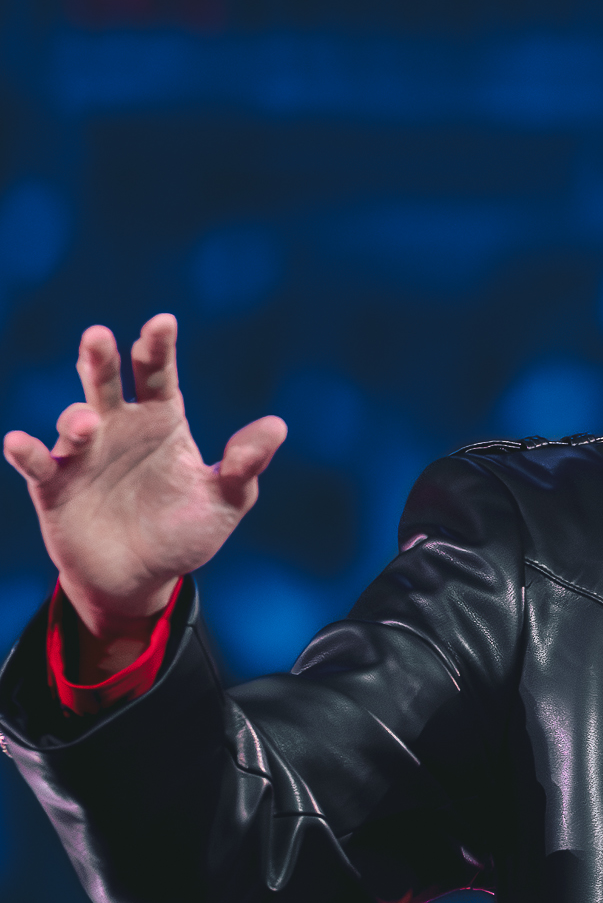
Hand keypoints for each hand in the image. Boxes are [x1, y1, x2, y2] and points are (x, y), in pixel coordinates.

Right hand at [2, 315, 285, 646]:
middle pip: (108, 384)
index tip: (162, 322)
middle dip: (102, 359)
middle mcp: (119, 429)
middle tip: (98, 336)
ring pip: (73, 421)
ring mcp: (84, 456)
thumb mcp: (226, 500)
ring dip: (76, 417)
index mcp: (162, 421)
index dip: (158, 349)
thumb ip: (245, 464)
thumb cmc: (185, 533)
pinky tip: (18, 442)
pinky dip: (28, 452)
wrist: (141, 579)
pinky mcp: (54, 487)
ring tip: (86, 422)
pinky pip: (38, 464)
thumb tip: (277, 426)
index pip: (159, 376)